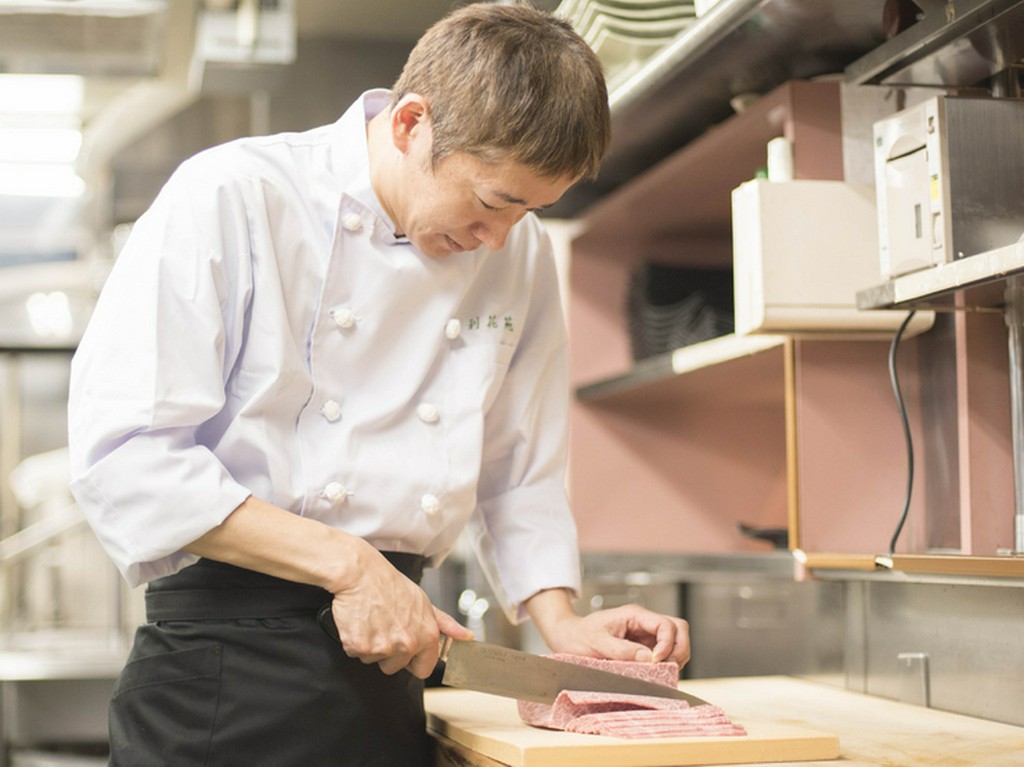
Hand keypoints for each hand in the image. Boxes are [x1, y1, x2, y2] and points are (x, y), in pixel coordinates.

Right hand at [327, 544, 472, 677]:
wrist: (360, 573)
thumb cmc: (389, 585)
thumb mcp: (423, 602)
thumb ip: (445, 624)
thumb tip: (466, 636)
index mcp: (426, 635)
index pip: (424, 669)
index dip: (413, 661)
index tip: (406, 650)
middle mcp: (407, 644)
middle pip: (394, 667)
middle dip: (387, 652)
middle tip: (384, 626)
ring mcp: (383, 647)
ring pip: (373, 660)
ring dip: (369, 646)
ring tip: (371, 621)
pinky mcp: (360, 646)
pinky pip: (355, 653)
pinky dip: (353, 640)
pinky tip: (359, 622)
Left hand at [527, 590, 689, 666]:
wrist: (567, 637)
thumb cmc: (578, 636)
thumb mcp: (597, 642)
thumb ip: (622, 650)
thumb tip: (647, 658)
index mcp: (634, 615)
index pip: (666, 625)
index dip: (668, 644)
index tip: (656, 662)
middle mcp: (643, 622)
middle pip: (678, 629)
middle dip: (679, 649)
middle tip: (667, 668)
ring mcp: (645, 634)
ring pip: (675, 641)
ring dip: (675, 657)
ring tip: (660, 672)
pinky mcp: (643, 647)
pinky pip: (664, 653)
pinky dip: (666, 664)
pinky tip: (655, 673)